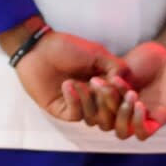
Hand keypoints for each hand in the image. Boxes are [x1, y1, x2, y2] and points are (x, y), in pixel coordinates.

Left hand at [0, 20, 125, 123]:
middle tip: (99, 84)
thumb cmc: (66, 47)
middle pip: (111, 114)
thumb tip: (127, 83)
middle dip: (108, 101)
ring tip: (80, 82)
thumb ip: (115, 67)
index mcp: (104, 86)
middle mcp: (93, 99)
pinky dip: (75, 101)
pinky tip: (67, 85)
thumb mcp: (96, 53)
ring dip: (90, 100)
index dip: (125, 96)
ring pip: (95, 117)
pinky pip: (76, 115)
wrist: (38, 47)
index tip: (123, 86)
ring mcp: (78, 106)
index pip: (122, 100)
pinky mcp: (61, 111)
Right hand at [80, 40, 165, 140]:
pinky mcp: (159, 120)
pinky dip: (137, 121)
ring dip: (122, 116)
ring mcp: (141, 118)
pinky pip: (143, 133)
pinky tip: (139, 104)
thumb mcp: (120, 70)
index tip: (77, 83)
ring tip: (130, 94)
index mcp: (112, 102)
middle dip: (100, 105)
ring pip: (122, 132)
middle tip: (100, 84)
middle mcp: (124, 113)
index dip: (84, 101)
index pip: (93, 111)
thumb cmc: (146, 58)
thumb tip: (86, 88)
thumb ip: (105, 82)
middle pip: (104, 123)